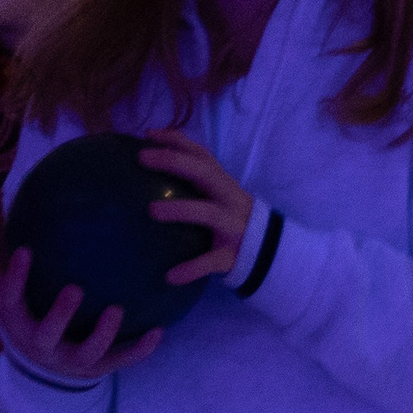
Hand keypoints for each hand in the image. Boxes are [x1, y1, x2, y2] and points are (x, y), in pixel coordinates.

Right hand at [0, 230, 162, 382]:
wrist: (43, 372)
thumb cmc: (27, 318)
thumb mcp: (11, 298)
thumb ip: (0, 265)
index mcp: (19, 322)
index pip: (10, 299)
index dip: (15, 277)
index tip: (25, 249)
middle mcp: (42, 345)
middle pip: (47, 333)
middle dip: (59, 314)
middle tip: (75, 288)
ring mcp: (70, 361)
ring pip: (87, 352)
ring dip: (103, 333)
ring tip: (116, 309)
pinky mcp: (96, 370)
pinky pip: (119, 361)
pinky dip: (139, 349)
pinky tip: (159, 330)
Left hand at [137, 129, 254, 285]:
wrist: (270, 253)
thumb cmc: (231, 221)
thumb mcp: (218, 197)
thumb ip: (194, 184)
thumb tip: (153, 169)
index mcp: (222, 184)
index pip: (201, 154)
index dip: (176, 140)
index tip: (148, 135)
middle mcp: (229, 199)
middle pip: (204, 173)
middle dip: (174, 162)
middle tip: (142, 158)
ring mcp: (232, 226)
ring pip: (207, 213)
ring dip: (180, 210)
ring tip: (151, 211)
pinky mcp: (232, 255)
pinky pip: (210, 261)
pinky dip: (191, 269)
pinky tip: (170, 277)